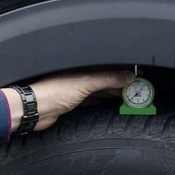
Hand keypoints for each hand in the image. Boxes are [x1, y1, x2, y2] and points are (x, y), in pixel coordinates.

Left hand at [2, 69, 135, 132]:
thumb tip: (128, 76)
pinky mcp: (73, 101)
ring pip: (101, 88)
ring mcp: (76, 88)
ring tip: (132, 94)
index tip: (139, 74)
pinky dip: (104, 100)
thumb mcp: (85, 83)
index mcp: (81, 64)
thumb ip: (107, 79)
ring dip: (114, 91)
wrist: (34, 110)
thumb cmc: (53, 92)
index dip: (124, 68)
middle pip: (106, 76)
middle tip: (140, 86)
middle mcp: (79, 74)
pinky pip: (94, 99)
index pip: (108, 64)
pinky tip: (114, 101)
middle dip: (122, 81)